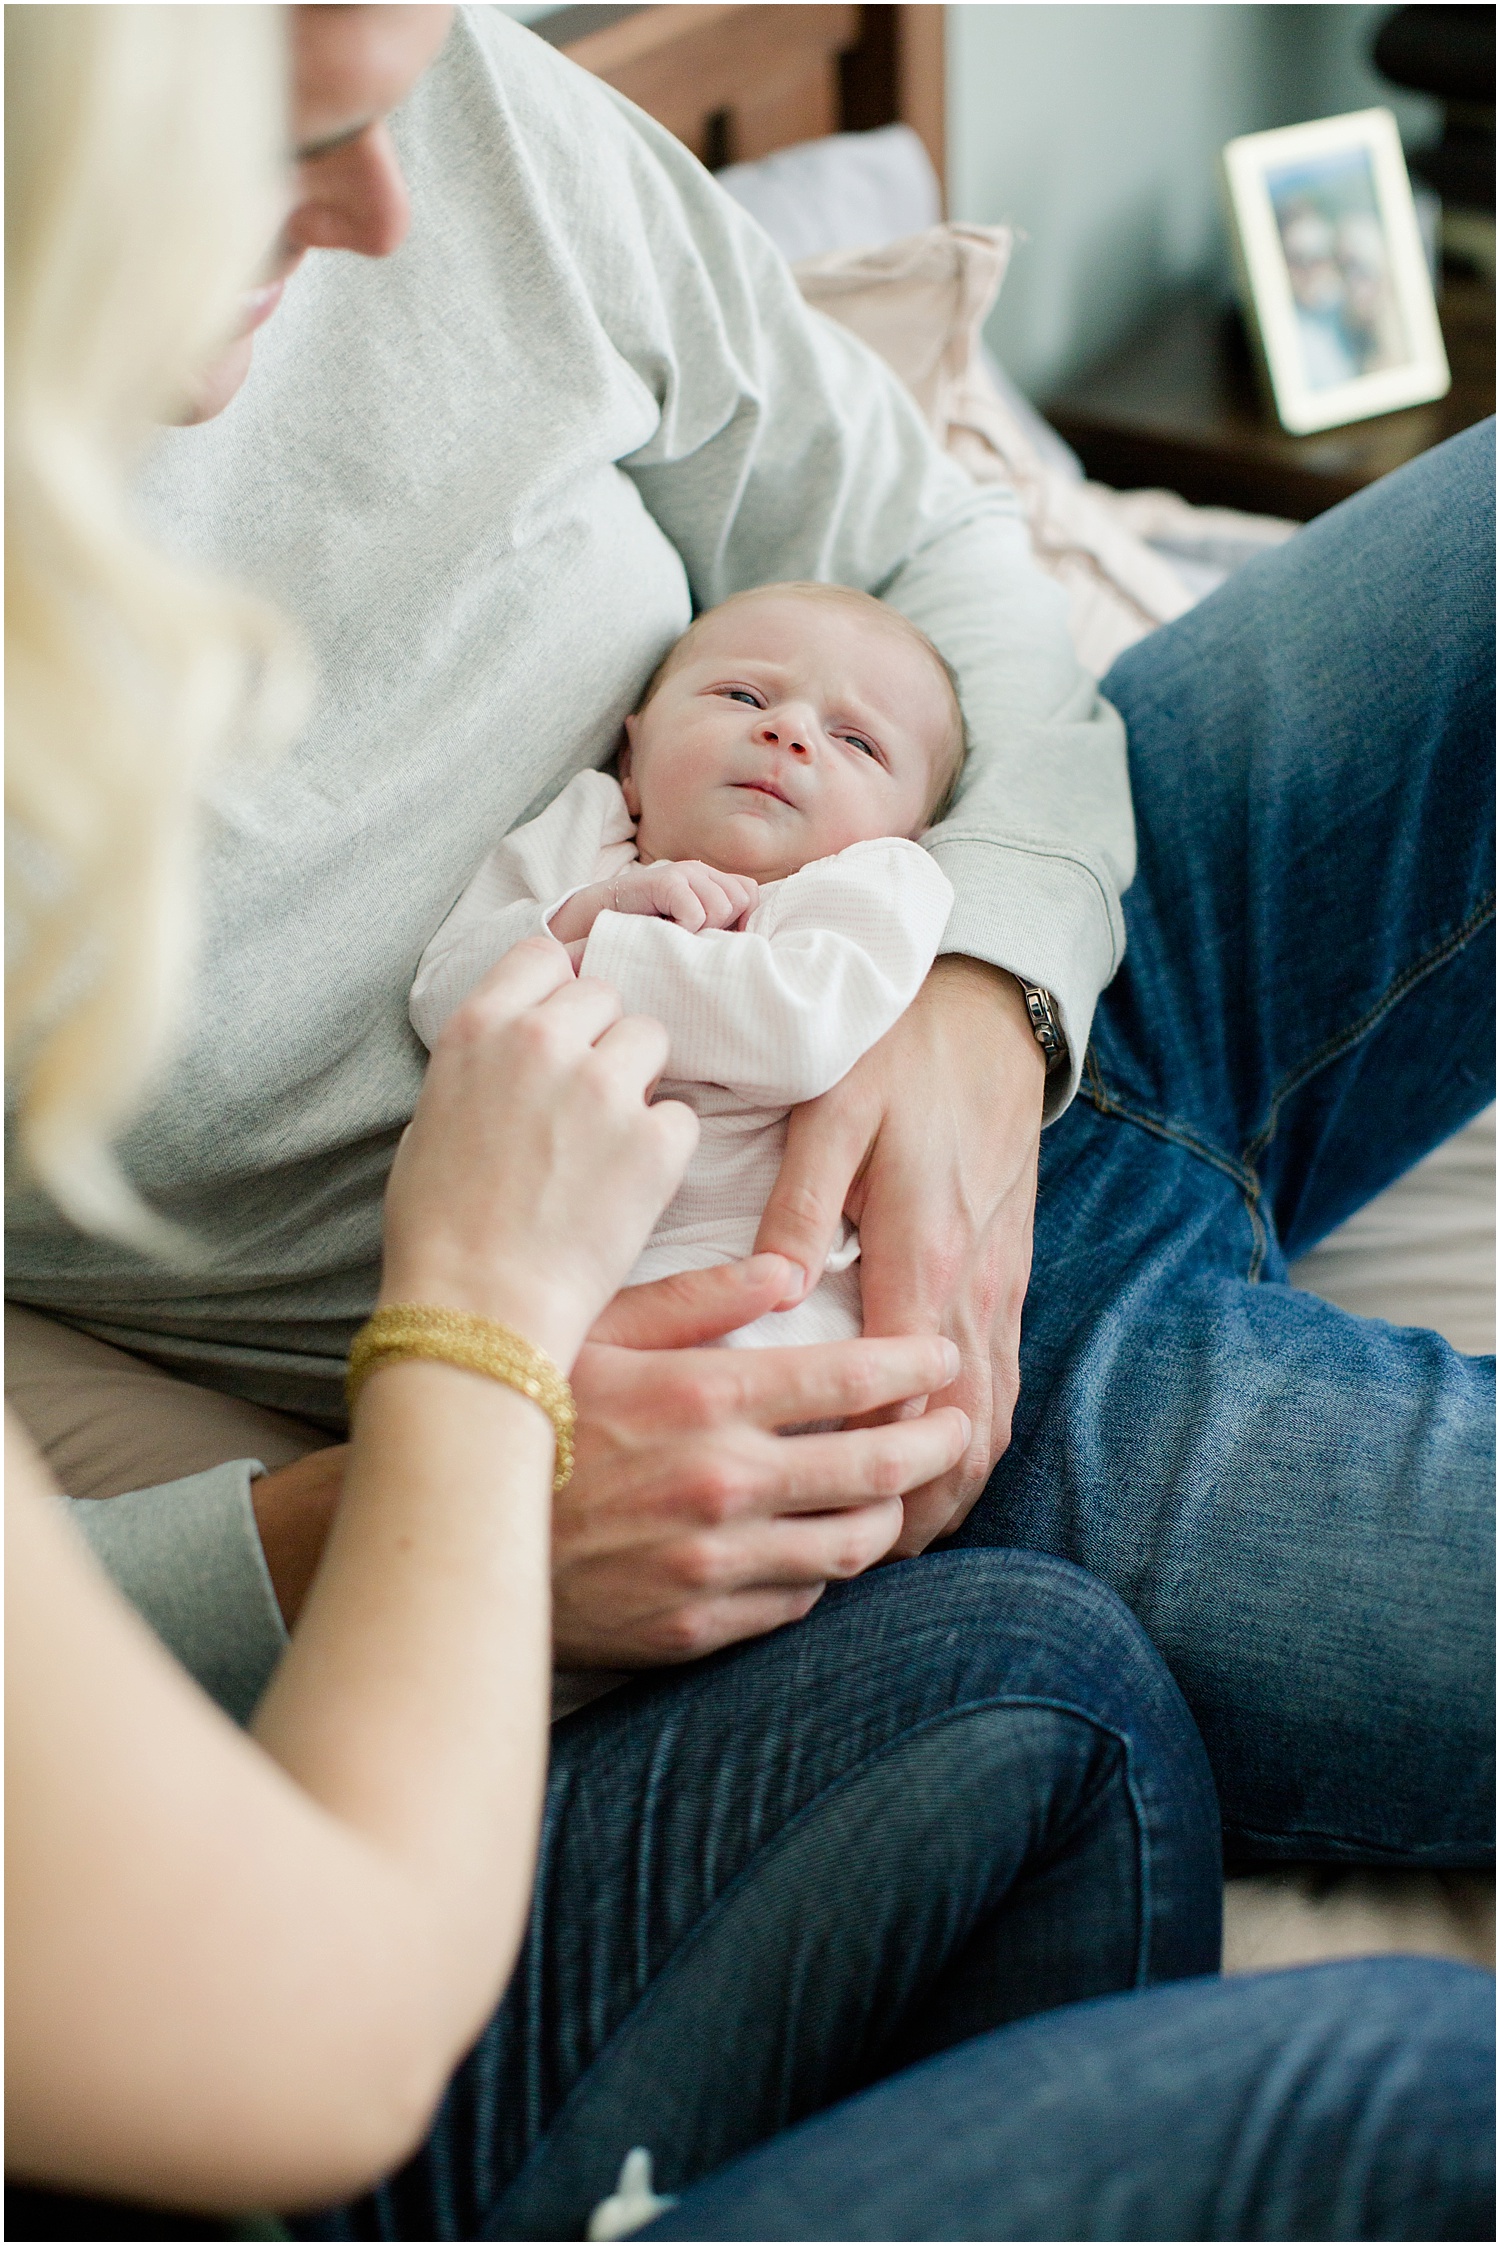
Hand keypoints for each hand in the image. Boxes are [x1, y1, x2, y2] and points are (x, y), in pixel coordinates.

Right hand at [381, 937, 696, 1366]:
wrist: (477, 1308)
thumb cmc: (440, 1229)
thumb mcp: (431, 1120)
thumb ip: (484, 1065)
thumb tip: (517, 1050)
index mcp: (479, 1028)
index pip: (543, 954)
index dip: (556, 990)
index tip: (559, 1028)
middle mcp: (542, 1041)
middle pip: (603, 994)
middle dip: (600, 1038)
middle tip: (584, 1100)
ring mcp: (604, 1087)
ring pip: (652, 1040)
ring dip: (639, 1081)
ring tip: (609, 1142)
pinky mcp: (654, 1139)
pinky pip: (682, 1115)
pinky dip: (664, 1145)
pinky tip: (629, 1184)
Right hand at [548, 860, 758, 944]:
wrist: (593, 925)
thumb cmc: (645, 934)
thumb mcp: (688, 930)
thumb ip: (717, 928)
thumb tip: (748, 944)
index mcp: (708, 879)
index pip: (750, 894)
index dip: (737, 921)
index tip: (708, 936)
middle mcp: (699, 870)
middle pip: (740, 900)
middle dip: (720, 926)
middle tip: (686, 933)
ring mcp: (683, 872)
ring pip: (721, 908)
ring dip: (699, 930)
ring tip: (673, 931)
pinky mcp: (666, 880)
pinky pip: (696, 913)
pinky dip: (683, 930)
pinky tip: (663, 929)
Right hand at [553, 1256, 969, 1663]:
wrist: (446, 1527)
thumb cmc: (526, 1407)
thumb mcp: (601, 1327)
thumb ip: (702, 1295)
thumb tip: (792, 1270)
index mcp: (707, 1398)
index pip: (853, 1377)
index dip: (915, 1366)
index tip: (941, 1356)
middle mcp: (725, 1484)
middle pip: (876, 1467)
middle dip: (934, 1443)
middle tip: (956, 1427)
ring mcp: (714, 1564)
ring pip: (850, 1546)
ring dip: (888, 1513)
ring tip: (896, 1489)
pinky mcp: (695, 1626)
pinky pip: (795, 1603)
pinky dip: (821, 1571)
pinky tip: (818, 1545)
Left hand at [755, 956, 1044, 1554]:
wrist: (986, 1013)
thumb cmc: (894, 1057)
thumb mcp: (831, 1113)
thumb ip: (800, 1204)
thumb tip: (774, 1289)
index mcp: (922, 1257)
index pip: (905, 1404)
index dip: (872, 1475)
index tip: (820, 1521)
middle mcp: (973, 1288)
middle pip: (962, 1438)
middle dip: (918, 1509)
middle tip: (854, 1562)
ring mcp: (1000, 1286)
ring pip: (993, 1420)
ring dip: (952, 1486)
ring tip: (896, 1541)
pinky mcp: (1008, 1274)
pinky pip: (1004, 1381)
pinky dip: (977, 1441)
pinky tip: (941, 1470)